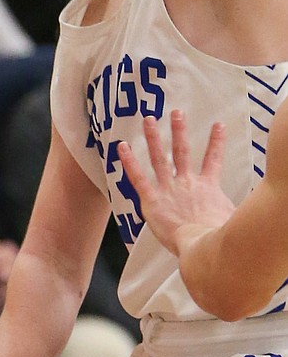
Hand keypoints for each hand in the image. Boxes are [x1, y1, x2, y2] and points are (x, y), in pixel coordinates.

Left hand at [117, 109, 233, 254]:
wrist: (203, 244)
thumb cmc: (217, 236)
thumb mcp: (229, 218)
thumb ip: (226, 209)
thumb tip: (235, 215)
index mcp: (208, 187)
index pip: (213, 160)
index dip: (216, 142)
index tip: (218, 125)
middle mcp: (187, 184)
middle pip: (182, 152)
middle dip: (179, 131)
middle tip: (176, 113)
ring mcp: (169, 190)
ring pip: (159, 158)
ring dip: (153, 138)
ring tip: (149, 119)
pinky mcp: (152, 201)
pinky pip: (138, 178)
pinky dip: (129, 162)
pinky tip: (122, 147)